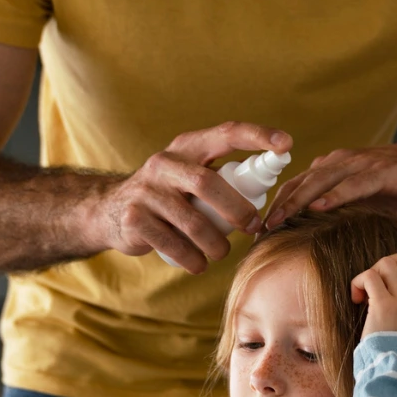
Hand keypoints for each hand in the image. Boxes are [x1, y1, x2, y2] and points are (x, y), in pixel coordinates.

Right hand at [91, 121, 291, 272]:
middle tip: (254, 227)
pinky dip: (193, 259)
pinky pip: (173, 244)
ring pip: (193, 222)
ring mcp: (146, 191)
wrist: (110, 210)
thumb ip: (225, 176)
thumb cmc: (170, 195)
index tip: (286, 144)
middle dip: (237, 209)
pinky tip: (199, 264)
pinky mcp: (134, 219)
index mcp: (188, 147)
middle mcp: (165, 163)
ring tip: (221, 253)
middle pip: (208, 183)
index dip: (258, 136)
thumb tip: (275, 184)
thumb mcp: (192, 174)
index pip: (226, 133)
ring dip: (215, 244)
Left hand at [264, 136, 396, 228]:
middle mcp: (341, 161)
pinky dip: (334, 195)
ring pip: (321, 182)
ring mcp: (360, 164)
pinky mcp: (381, 171)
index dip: (276, 207)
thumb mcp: (367, 202)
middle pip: (301, 183)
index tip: (260, 231)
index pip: (297, 187)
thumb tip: (323, 241)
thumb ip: (344, 213)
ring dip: (297, 202)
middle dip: (277, 207)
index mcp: (334, 168)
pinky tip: (319, 208)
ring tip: (278, 220)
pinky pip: (353, 184)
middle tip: (258, 230)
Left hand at [351, 251, 396, 349]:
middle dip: (389, 263)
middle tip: (377, 283)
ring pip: (387, 263)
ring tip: (365, 292)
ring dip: (372, 273)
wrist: (394, 370)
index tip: (393, 285)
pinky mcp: (382, 304)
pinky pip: (369, 277)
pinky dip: (358, 283)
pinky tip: (356, 299)